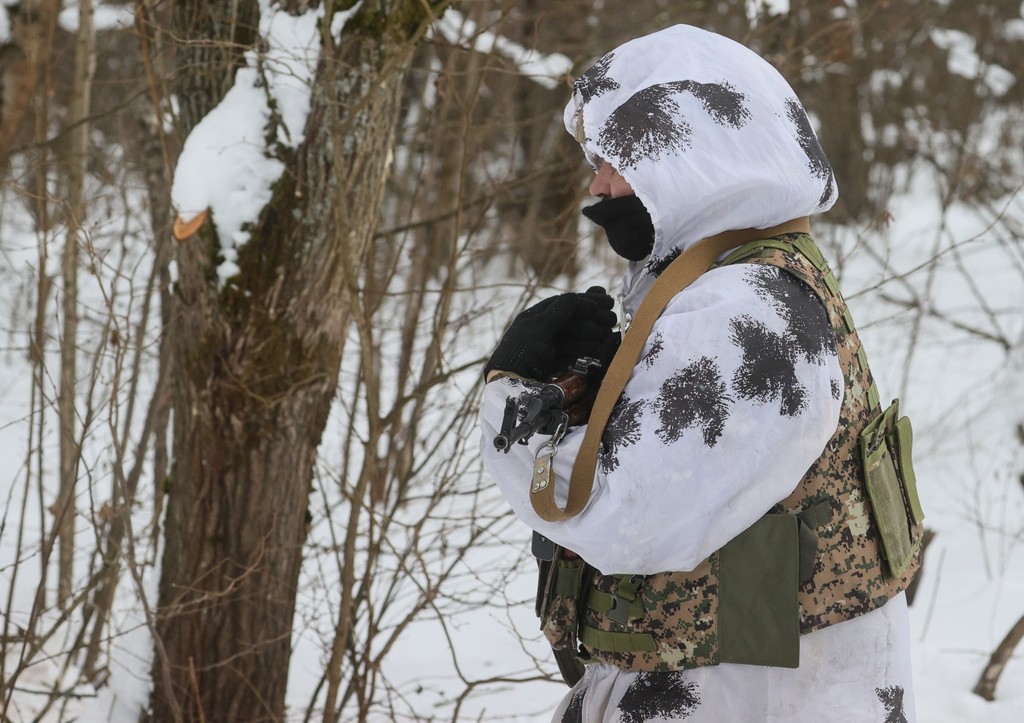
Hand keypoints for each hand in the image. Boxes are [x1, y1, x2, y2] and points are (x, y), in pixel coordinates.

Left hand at [485, 286, 616, 379]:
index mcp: (536, 317)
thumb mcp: (538, 328)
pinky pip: (577, 352)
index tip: (606, 301)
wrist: (512, 384)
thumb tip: (576, 296)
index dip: (586, 301)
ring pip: (578, 335)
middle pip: (574, 319)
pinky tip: (602, 344)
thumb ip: (558, 311)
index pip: (565, 304)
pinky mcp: (559, 363)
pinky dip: (589, 348)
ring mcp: (553, 347)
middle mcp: (545, 330)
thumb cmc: (521, 352)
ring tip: (605, 333)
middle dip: (593, 318)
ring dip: (592, 332)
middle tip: (611, 319)